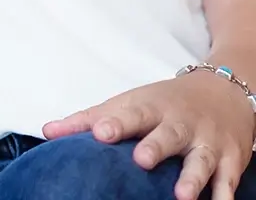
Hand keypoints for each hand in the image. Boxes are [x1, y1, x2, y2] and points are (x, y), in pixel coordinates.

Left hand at [44, 73, 254, 199]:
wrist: (223, 88)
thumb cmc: (164, 102)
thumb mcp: (129, 103)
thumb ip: (89, 119)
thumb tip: (47, 131)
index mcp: (150, 107)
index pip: (130, 113)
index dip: (115, 123)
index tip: (99, 133)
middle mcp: (179, 122)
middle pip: (167, 133)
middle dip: (155, 146)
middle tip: (141, 160)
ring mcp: (207, 140)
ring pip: (200, 158)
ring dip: (192, 177)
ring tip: (181, 196)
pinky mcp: (231, 157)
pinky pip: (229, 178)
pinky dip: (226, 193)